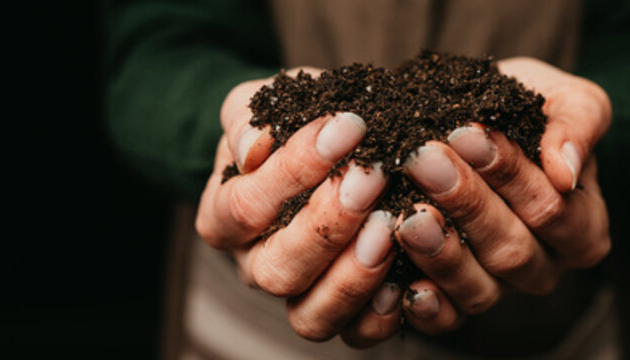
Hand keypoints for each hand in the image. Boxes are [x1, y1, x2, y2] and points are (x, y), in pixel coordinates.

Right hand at [196, 67, 422, 346]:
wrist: (319, 145)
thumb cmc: (290, 124)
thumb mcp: (266, 103)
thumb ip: (251, 116)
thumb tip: (253, 147)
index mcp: (223, 217)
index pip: (247, 205)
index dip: (296, 169)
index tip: (347, 127)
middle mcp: (253, 265)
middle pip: (277, 269)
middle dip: (328, 224)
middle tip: (372, 177)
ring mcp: (295, 297)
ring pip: (310, 314)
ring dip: (353, 274)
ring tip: (388, 227)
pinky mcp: (339, 315)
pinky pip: (354, 335)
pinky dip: (379, 315)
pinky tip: (406, 278)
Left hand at [391, 57, 612, 333]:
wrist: (480, 121)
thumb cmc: (529, 111)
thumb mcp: (565, 100)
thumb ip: (577, 124)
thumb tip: (566, 170)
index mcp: (582, 228)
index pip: (551, 206)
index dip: (509, 172)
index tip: (466, 132)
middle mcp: (543, 268)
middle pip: (511, 248)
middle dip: (465, 201)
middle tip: (423, 160)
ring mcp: (499, 289)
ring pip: (477, 286)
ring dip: (440, 250)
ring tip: (407, 213)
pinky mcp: (456, 303)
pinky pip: (446, 318)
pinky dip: (425, 304)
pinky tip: (401, 283)